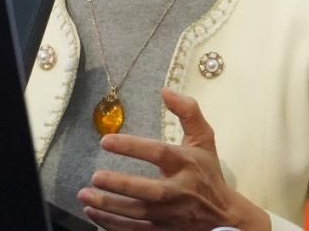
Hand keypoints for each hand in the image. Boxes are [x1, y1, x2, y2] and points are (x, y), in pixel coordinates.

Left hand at [77, 88, 270, 230]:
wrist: (223, 215)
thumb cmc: (208, 173)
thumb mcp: (204, 139)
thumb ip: (188, 112)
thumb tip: (166, 91)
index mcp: (186, 164)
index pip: (158, 153)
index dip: (132, 147)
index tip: (106, 141)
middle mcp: (178, 191)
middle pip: (148, 191)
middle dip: (121, 185)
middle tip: (95, 177)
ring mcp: (170, 215)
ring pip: (138, 214)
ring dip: (110, 207)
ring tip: (85, 195)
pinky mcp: (162, 230)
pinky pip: (135, 230)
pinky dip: (112, 224)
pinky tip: (93, 213)